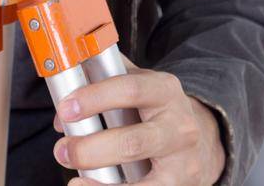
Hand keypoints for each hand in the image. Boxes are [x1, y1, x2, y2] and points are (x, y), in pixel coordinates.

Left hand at [53, 65, 225, 184]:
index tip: (66, 108)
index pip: (130, 89)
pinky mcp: (179, 184)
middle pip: (131, 140)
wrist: (200, 142)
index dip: (95, 98)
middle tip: (62, 150)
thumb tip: (63, 113)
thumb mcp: (142, 89)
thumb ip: (104, 86)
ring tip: (74, 179)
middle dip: (89, 149)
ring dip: (98, 178)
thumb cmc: (159, 114)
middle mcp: (178, 124)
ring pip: (138, 173)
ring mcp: (181, 158)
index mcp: (165, 91)